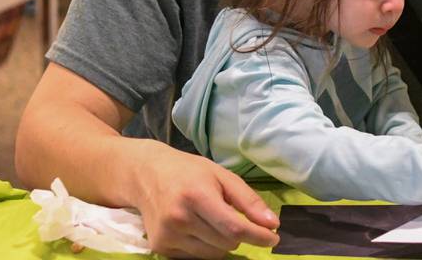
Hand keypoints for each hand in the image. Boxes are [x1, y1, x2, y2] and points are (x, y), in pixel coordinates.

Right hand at [134, 146, 279, 258]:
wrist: (147, 174)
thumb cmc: (190, 171)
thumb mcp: (222, 175)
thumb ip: (248, 200)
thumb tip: (272, 224)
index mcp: (197, 196)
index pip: (234, 228)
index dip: (258, 236)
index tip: (274, 237)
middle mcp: (180, 219)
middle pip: (226, 244)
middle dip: (238, 234)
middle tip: (231, 216)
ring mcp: (168, 236)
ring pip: (213, 255)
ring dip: (222, 243)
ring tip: (212, 220)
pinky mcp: (160, 248)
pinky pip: (196, 258)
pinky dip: (205, 247)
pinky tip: (197, 228)